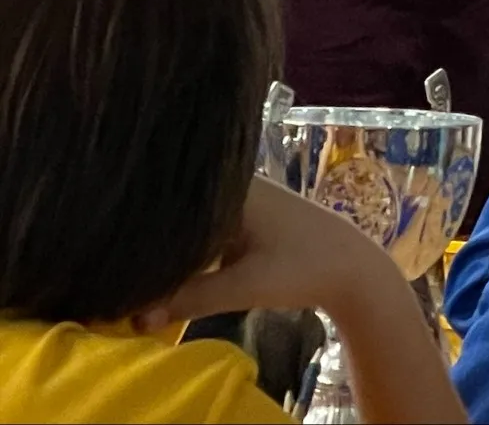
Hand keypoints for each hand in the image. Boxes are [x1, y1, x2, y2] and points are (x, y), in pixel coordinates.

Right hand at [135, 177, 392, 329]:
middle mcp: (236, 184)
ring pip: (194, 219)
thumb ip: (188, 299)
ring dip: (174, 243)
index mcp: (232, 187)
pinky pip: (209, 226)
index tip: (118, 243)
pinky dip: (193, 245)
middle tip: (121, 259)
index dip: (142, 221)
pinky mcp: (250, 216)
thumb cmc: (303, 268)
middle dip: (153, 236)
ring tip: (138, 263)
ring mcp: (244, 198)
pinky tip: (172, 265)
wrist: (354, 269)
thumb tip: (133, 320)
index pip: (171, 196)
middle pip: (180, 208)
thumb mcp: (243, 286)